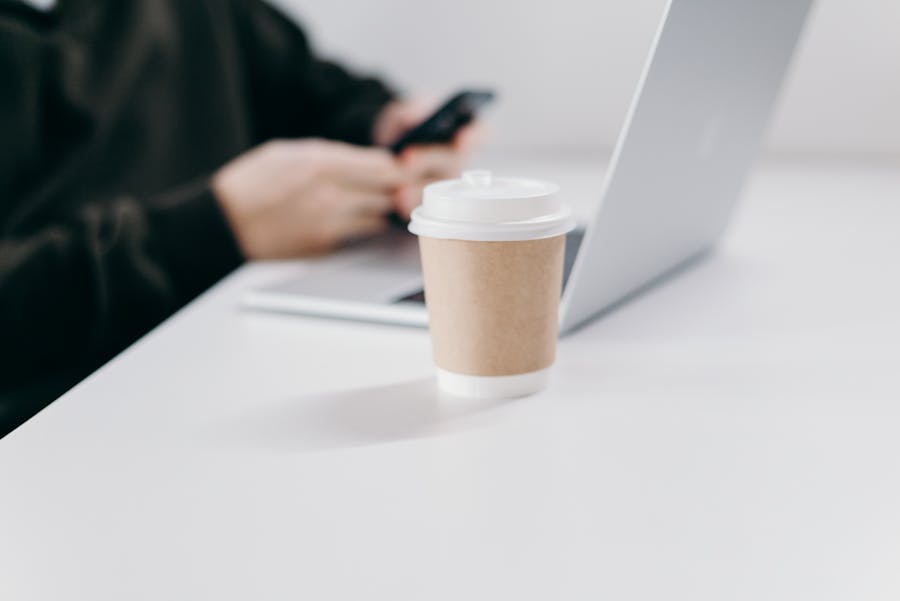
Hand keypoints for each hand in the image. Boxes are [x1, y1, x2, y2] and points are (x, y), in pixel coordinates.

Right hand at [211, 139, 405, 258]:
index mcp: (321, 163)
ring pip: (379, 217)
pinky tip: (349, 219)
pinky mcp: (325, 245)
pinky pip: (359, 235)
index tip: (395, 168)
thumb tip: (362, 160)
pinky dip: (361, 227)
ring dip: (379, 210)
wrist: (225, 224)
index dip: (394, 167)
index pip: (382, 165)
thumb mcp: (288, 152)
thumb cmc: (251, 184)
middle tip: (391, 188)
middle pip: (387, 192)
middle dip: (392, 189)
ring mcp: (330, 222)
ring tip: (369, 204)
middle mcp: (331, 193)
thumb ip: (329, 155)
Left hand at [373, 98, 483, 219]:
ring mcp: (448, 182)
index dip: (473, 137)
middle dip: (428, 160)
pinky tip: (399, 203)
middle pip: (452, 162)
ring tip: (399, 191)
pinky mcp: (431, 200)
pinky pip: (425, 204)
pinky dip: (410, 204)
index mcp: (463, 130)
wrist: (387, 148)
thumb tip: (414, 117)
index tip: (461, 139)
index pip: (479, 132)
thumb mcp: (405, 110)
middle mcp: (459, 159)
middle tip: (406, 159)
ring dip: (418, 189)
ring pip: (438, 187)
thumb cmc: (405, 125)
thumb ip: (411, 109)